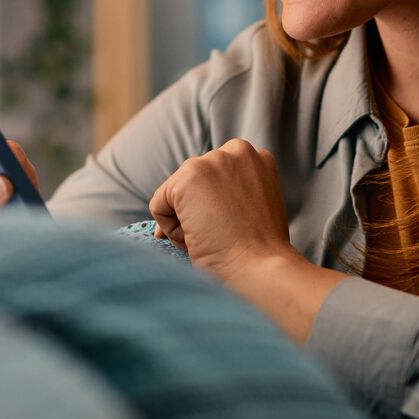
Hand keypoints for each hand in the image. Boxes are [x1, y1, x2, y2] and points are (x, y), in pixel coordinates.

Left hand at [148, 139, 304, 283]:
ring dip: (187, 221)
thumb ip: (232, 193)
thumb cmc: (259, 251)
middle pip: (193, 184)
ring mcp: (211, 162)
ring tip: (214, 238)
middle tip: (222, 236)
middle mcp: (236, 150)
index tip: (231, 228)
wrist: (260, 268)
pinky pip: (159, 206)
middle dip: (198, 212)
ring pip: (175, 195)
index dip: (215, 208)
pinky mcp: (187, 178)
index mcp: (256, 157)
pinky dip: (171, 230)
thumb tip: (186, 206)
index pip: (215, 179)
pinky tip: (199, 237)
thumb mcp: (255, 208)